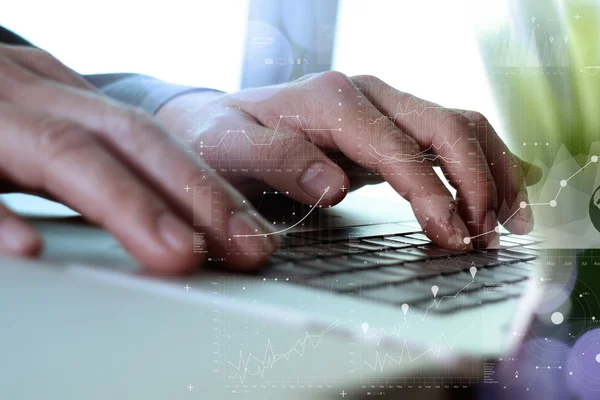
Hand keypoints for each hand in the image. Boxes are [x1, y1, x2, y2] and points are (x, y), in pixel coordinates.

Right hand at [0, 44, 278, 272]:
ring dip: (125, 205)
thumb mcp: (44, 125)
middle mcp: (32, 99)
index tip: (254, 235)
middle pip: (130, 140)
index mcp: (64, 99)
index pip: (154, 140)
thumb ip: (95, 161)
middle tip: (247, 248)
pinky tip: (26, 249)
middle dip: (195, 196)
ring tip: (178, 254)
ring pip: (62, 153)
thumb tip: (172, 215)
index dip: (209, 187)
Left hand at [158, 72, 541, 249]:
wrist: (217, 122)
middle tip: (487, 236)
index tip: (453, 237)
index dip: (433, 194)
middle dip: (477, 181)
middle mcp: (367, 95)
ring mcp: (382, 108)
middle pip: (446, 126)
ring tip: (509, 222)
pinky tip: (500, 192)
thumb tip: (336, 187)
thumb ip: (279, 162)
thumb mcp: (231, 149)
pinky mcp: (389, 127)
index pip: (400, 148)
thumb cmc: (221, 138)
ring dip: (493, 171)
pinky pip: (448, 136)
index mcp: (332, 100)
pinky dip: (481, 163)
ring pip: (459, 125)